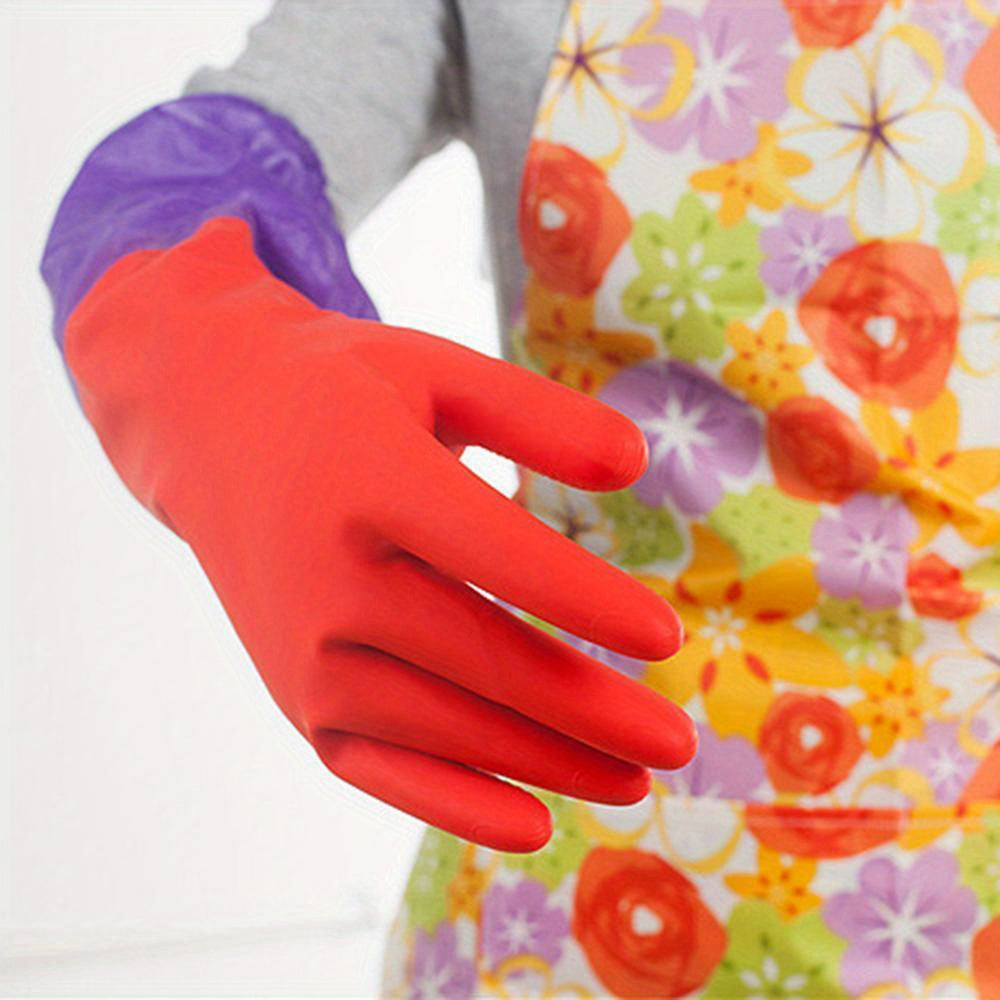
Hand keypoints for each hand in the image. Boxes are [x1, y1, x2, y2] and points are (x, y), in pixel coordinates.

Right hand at [65, 216, 694, 851]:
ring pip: (448, 727)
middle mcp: (330, 580)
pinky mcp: (297, 698)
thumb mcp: (437, 370)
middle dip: (592, 713)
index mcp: (370, 481)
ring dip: (547, 764)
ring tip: (631, 781)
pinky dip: (459, 803)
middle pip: (485, 662)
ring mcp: (307, 653)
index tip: (666, 636)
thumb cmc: (344, 393)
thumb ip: (536, 414)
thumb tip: (638, 463)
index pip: (498, 556)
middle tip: (676, 744)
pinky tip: (534, 822)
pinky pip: (384, 768)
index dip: (588, 602)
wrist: (212, 428)